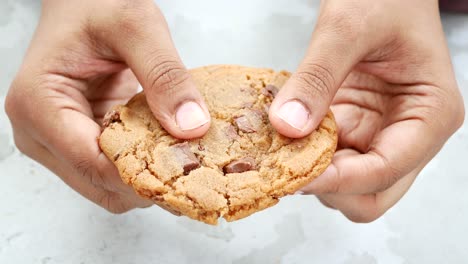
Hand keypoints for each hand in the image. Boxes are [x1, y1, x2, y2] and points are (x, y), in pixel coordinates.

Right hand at [5, 0, 210, 212]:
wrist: (84, 3)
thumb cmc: (96, 5)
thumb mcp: (137, 26)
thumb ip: (165, 74)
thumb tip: (191, 127)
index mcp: (38, 103)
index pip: (91, 162)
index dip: (141, 175)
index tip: (185, 172)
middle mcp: (38, 132)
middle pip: (98, 183)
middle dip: (146, 182)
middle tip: (192, 171)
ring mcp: (56, 141)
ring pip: (106, 185)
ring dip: (146, 179)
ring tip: (183, 163)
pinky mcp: (77, 141)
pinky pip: (111, 170)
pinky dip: (141, 168)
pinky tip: (167, 153)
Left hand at [268, 0, 464, 221]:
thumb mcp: (348, 28)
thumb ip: (317, 77)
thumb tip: (289, 126)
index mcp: (429, 114)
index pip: (386, 170)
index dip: (339, 180)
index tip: (294, 175)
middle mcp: (408, 133)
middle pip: (371, 193)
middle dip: (330, 187)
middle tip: (288, 165)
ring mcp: (379, 133)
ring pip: (347, 182)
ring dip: (313, 173)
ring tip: (281, 148)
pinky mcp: (354, 126)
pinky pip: (329, 157)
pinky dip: (305, 154)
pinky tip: (284, 136)